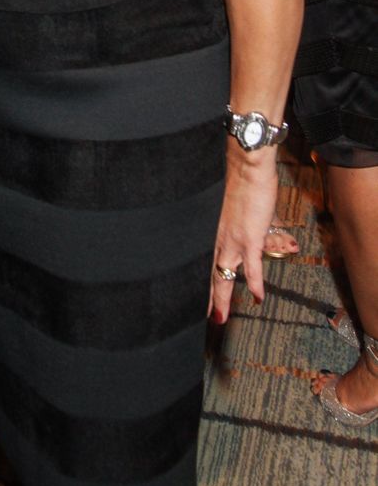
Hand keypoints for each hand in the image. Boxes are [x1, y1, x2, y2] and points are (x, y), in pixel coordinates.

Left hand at [208, 146, 276, 323]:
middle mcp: (221, 238)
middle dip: (209, 297)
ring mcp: (233, 239)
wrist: (248, 168)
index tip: (203, 299)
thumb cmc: (246, 187)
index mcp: (218, 233)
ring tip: (220, 317)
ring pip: (223, 275)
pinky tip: (257, 298)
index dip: (207, 282)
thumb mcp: (249, 215)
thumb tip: (282, 243)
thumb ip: (263, 233)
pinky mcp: (249, 237)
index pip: (209, 263)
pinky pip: (251, 266)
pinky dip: (254, 283)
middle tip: (208, 317)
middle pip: (211, 273)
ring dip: (222, 297)